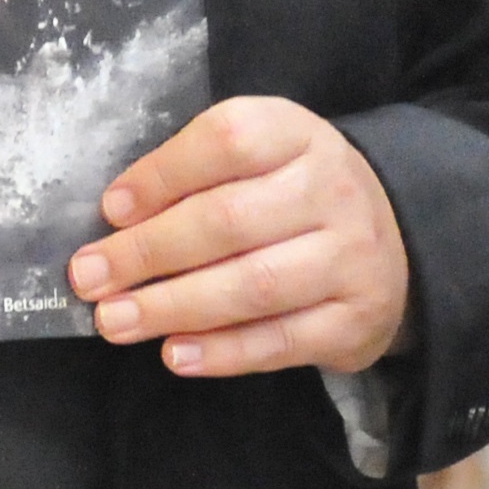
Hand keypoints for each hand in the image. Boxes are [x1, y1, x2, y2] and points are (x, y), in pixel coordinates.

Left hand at [69, 98, 407, 377]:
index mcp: (299, 135)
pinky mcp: (355, 320)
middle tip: (89, 278)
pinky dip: (221, 351)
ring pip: (252, 285)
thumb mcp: (262, 158)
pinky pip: (279, 341)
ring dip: (173, 307)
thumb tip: (119, 218)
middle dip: (148, 253)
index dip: (162, 174)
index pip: (228, 140)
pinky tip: (174, 353)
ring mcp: (351, 257)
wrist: (399, 241)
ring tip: (115, 321)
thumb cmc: (296, 196)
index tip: (111, 210)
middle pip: (228, 220)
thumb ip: (198, 177)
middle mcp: (332, 190)